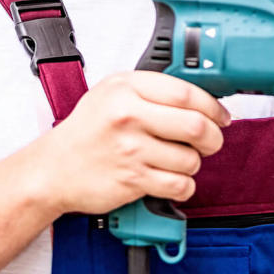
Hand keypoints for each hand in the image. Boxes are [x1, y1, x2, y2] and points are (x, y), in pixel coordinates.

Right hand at [30, 71, 231, 216]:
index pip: (186, 93)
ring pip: (191, 159)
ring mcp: (130, 149)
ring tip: (181, 161)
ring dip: (194, 164)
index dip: (212, 106)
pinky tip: (173, 179)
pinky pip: (179, 184)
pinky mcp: (132, 179)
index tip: (220, 115)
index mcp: (126, 88)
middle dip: (213, 137)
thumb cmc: (86, 131)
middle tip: (211, 141)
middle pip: (195, 126)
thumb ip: (151, 90)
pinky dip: (184, 186)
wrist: (52, 169)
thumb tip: (200, 97)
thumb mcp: (112, 93)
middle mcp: (128, 115)